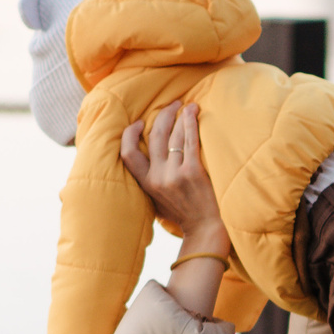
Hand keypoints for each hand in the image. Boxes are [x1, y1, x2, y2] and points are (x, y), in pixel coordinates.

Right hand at [121, 101, 226, 251]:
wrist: (206, 229)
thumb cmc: (184, 214)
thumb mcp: (158, 200)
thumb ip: (151, 180)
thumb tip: (148, 158)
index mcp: (146, 184)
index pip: (128, 154)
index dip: (130, 134)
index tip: (139, 122)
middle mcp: (158, 178)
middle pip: (155, 136)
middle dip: (163, 115)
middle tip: (173, 105)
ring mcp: (175, 175)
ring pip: (174, 135)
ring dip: (181, 116)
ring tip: (188, 106)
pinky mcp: (193, 172)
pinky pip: (190, 140)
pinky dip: (191, 123)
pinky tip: (194, 113)